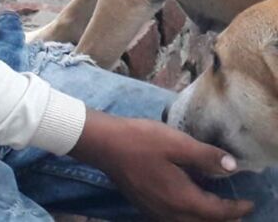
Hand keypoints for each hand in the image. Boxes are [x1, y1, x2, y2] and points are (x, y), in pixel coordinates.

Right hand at [70, 109, 253, 220]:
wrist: (104, 144)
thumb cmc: (141, 140)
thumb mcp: (176, 143)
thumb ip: (205, 156)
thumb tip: (232, 167)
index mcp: (182, 199)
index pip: (216, 212)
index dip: (235, 209)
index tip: (249, 204)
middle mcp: (170, 212)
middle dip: (222, 218)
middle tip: (236, 209)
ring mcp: (155, 211)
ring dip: (205, 217)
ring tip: (216, 207)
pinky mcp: (145, 205)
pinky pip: (174, 217)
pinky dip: (189, 214)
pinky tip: (187, 199)